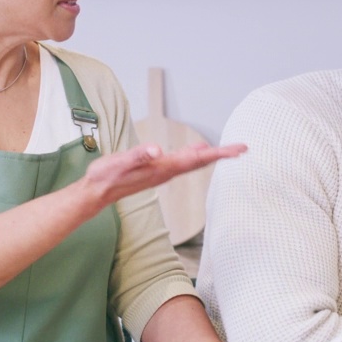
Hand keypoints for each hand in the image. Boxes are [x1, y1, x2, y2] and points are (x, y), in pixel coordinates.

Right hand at [77, 141, 246, 211]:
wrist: (97, 192)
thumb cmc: (106, 176)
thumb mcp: (119, 162)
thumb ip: (138, 156)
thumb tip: (157, 150)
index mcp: (163, 167)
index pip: (197, 159)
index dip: (218, 154)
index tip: (238, 151)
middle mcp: (166, 171)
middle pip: (200, 162)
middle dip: (222, 155)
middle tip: (243, 148)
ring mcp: (162, 172)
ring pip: (192, 162)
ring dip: (211, 155)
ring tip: (227, 150)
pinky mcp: (156, 171)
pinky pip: (181, 162)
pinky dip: (194, 154)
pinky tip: (197, 149)